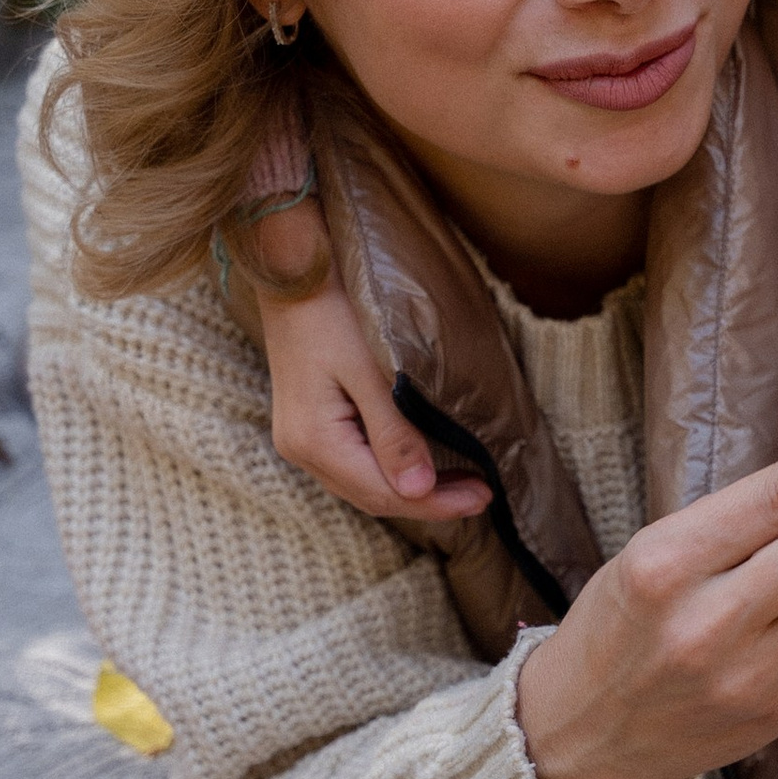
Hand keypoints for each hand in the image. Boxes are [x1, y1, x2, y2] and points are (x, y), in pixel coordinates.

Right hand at [246, 203, 488, 520]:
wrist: (294, 276)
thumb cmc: (335, 315)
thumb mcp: (372, 373)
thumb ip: (395, 434)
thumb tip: (419, 490)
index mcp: (314, 441)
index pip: (383, 492)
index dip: (435, 502)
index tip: (483, 495)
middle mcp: (301, 450)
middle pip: (371, 495)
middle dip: (428, 500)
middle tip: (481, 494)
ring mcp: (300, 440)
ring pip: (361, 484)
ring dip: (411, 490)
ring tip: (459, 486)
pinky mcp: (308, 425)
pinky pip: (352, 465)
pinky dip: (389, 472)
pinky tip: (419, 468)